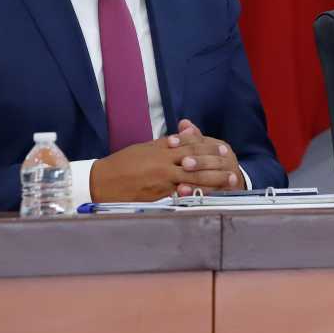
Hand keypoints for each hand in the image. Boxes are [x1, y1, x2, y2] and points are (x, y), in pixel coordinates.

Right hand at [88, 119, 240, 200]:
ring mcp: (162, 178)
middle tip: (232, 164)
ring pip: (193, 176)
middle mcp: (164, 162)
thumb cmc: (122, 164)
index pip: (191, 145)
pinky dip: (197, 192)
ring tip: (229, 181)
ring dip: (213, 179)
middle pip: (196, 160)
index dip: (209, 147)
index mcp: (162, 149)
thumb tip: (182, 137)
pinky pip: (181, 192)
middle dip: (216, 163)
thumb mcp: (144, 148)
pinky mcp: (158, 193)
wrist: (101, 181)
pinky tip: (210, 194)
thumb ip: (165, 144)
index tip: (223, 149)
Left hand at [168, 119, 242, 196]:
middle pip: (211, 158)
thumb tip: (184, 123)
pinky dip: (197, 192)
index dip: (185, 141)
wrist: (231, 182)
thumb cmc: (211, 163)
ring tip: (180, 182)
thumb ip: (193, 137)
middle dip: (197, 161)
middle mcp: (226, 159)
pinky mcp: (225, 190)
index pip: (202, 141)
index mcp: (219, 145)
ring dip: (196, 179)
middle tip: (183, 162)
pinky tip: (184, 192)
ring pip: (212, 176)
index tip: (170, 142)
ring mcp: (227, 175)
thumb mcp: (202, 149)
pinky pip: (210, 191)